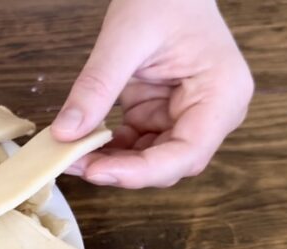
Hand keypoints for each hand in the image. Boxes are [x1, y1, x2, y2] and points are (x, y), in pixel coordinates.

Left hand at [52, 0, 253, 187]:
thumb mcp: (124, 38)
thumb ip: (96, 87)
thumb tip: (65, 133)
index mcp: (222, 94)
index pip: (186, 153)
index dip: (140, 172)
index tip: (95, 172)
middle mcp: (213, 112)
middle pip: (169, 164)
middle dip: (120, 170)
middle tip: (70, 162)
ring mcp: (189, 115)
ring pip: (151, 160)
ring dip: (110, 162)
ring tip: (69, 153)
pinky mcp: (163, 113)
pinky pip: (137, 144)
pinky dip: (109, 148)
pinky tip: (81, 142)